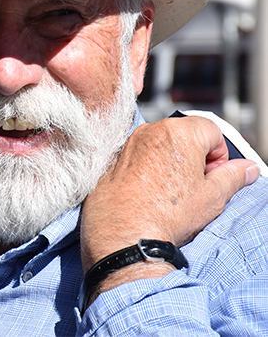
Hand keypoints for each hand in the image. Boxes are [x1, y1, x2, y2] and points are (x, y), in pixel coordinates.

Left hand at [80, 116, 259, 298]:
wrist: (125, 233)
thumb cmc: (167, 214)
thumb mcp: (212, 196)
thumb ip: (233, 176)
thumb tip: (247, 169)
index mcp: (179, 132)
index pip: (211, 130)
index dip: (218, 155)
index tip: (212, 176)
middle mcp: (151, 130)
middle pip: (185, 135)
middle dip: (195, 157)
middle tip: (194, 186)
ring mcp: (130, 142)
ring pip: (161, 145)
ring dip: (171, 162)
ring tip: (171, 192)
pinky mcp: (116, 156)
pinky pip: (140, 155)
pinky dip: (149, 167)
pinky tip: (151, 191)